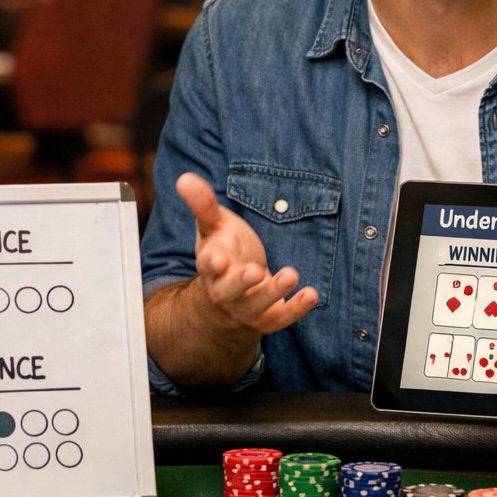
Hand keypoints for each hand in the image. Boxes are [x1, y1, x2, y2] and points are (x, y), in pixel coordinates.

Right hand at [176, 172, 317, 335]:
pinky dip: (296, 308)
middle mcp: (224, 291)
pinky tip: (312, 294)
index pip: (206, 265)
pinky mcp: (266, 319)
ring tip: (292, 274)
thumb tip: (184, 178)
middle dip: (241, 282)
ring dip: (274, 291)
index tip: (216, 258)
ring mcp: (245, 307)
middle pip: (228, 291)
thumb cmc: (223, 251)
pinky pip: (281, 318)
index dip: (211, 263)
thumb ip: (203, 204)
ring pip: (257, 304)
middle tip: (255, 271)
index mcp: (210, 265)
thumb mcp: (213, 226)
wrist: (230, 295)